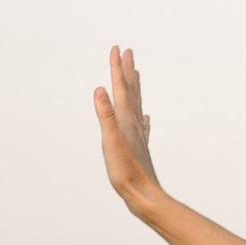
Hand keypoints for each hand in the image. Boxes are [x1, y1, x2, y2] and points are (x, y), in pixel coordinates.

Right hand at [92, 44, 164, 210]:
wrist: (145, 196)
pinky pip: (141, 126)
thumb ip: (105, 115)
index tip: (116, 48)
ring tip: (136, 76)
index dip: (117, 68)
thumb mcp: (111, 142)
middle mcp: (134, 125)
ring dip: (135, 89)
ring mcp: (138, 136)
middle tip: (128, 52)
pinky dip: (141, 116)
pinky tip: (144, 118)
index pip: (120, 88)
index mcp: (126, 121)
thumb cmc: (126, 172)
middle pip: (131, 92)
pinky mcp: (139, 149)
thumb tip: (100, 89)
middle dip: (128, 71)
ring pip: (137, 105)